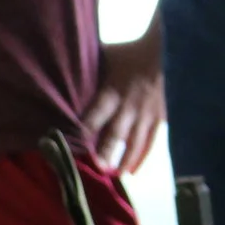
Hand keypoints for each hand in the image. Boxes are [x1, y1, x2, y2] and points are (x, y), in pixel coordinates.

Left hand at [84, 31, 164, 173]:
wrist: (165, 49)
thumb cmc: (127, 53)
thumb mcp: (105, 57)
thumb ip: (87, 70)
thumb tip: (59, 71)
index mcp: (112, 91)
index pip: (96, 113)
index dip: (85, 129)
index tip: (72, 145)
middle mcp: (129, 106)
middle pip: (115, 133)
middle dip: (105, 152)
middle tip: (95, 169)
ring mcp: (146, 114)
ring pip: (135, 142)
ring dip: (124, 160)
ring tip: (114, 175)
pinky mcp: (159, 117)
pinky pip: (151, 141)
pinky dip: (142, 157)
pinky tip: (132, 171)